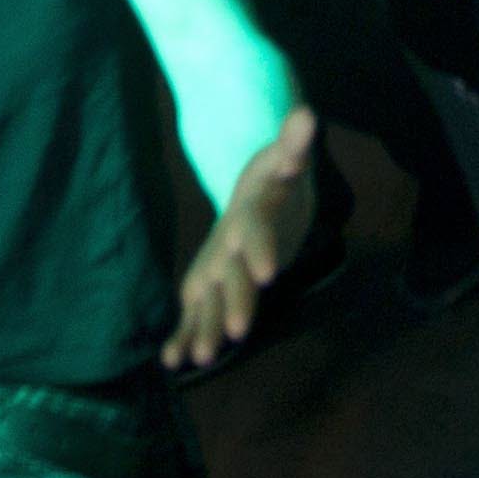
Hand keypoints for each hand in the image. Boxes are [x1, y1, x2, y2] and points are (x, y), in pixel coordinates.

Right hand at [166, 107, 320, 368]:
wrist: (251, 192)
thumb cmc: (275, 178)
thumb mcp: (288, 160)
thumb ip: (295, 144)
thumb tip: (306, 115)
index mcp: (249, 210)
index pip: (255, 228)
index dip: (260, 247)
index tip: (269, 273)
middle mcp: (225, 240)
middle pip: (229, 271)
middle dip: (232, 299)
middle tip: (237, 331)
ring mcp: (214, 263)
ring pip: (207, 297)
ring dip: (202, 326)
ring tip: (201, 358)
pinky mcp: (210, 283)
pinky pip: (194, 310)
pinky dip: (182, 333)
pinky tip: (172, 362)